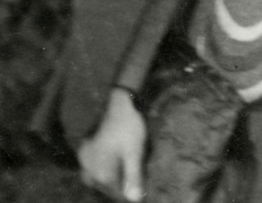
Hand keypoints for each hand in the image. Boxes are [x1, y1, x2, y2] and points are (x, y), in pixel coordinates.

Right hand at [78, 87, 146, 201]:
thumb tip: (134, 199)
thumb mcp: (135, 153)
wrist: (119, 104)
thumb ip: (134, 176)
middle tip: (131, 186)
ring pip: (95, 177)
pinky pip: (91, 166)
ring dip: (107, 179)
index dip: (128, 193)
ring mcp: (84, 157)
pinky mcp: (85, 149)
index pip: (114, 191)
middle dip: (116, 187)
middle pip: (103, 185)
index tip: (140, 192)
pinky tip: (111, 165)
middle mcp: (87, 167)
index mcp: (100, 172)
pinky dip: (101, 169)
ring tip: (123, 177)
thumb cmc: (129, 128)